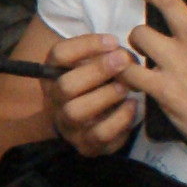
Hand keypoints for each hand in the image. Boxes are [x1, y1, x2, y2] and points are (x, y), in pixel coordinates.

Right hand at [39, 32, 144, 156]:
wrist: (93, 121)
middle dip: (97, 70)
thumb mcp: (98, 64)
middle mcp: (56, 100)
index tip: (113, 41)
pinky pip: (100, 135)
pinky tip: (132, 106)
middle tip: (123, 61)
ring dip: (105, 96)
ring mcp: (69, 125)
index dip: (86, 45)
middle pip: (65, 86)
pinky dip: (119, 119)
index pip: (59, 54)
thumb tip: (126, 57)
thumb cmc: (99, 84)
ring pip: (77, 112)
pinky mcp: (86, 145)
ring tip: (126, 87)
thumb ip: (110, 55)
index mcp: (54, 73)